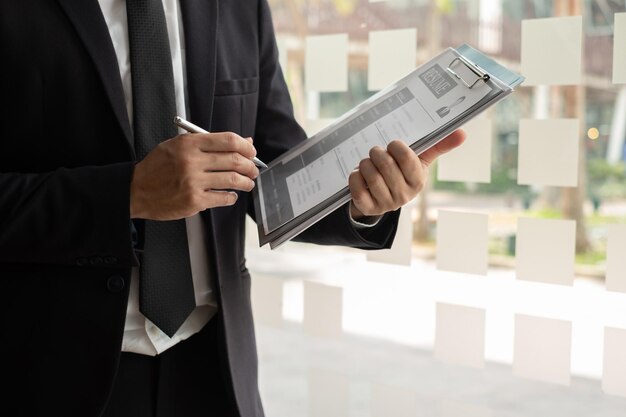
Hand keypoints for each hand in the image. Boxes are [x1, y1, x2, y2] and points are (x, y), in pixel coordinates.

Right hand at [130, 132, 259, 219]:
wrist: (136, 190)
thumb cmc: (158, 167)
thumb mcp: (178, 146)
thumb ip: (209, 143)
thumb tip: (242, 141)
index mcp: (189, 143)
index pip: (229, 140)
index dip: (246, 146)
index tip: (251, 151)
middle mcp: (192, 161)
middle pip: (235, 160)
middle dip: (250, 166)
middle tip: (253, 169)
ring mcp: (193, 182)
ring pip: (233, 180)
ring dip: (246, 182)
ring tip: (247, 183)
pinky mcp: (194, 200)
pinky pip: (223, 198)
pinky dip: (232, 197)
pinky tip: (231, 195)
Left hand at [348, 129, 465, 218]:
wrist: (381, 197)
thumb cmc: (402, 173)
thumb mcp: (419, 161)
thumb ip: (438, 146)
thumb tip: (462, 133)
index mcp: (418, 181)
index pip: (406, 157)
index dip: (395, 146)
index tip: (392, 145)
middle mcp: (404, 195)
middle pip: (385, 164)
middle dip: (377, 153)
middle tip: (376, 152)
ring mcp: (385, 204)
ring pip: (370, 174)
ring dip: (364, 164)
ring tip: (367, 163)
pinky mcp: (368, 208)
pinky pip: (357, 188)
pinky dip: (355, 176)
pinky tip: (359, 175)